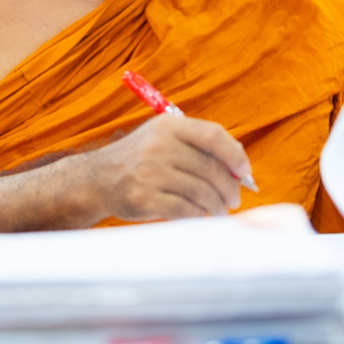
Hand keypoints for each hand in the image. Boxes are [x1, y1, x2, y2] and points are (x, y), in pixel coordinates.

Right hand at [84, 113, 252, 221]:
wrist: (98, 179)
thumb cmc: (142, 160)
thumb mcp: (164, 139)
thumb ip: (200, 146)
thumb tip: (241, 167)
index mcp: (169, 126)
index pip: (213, 135)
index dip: (235, 155)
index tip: (244, 171)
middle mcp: (159, 146)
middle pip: (211, 169)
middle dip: (229, 188)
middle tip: (234, 199)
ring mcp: (149, 173)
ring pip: (201, 192)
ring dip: (217, 205)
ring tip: (219, 211)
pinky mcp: (143, 198)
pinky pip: (185, 210)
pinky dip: (199, 215)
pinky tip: (201, 216)